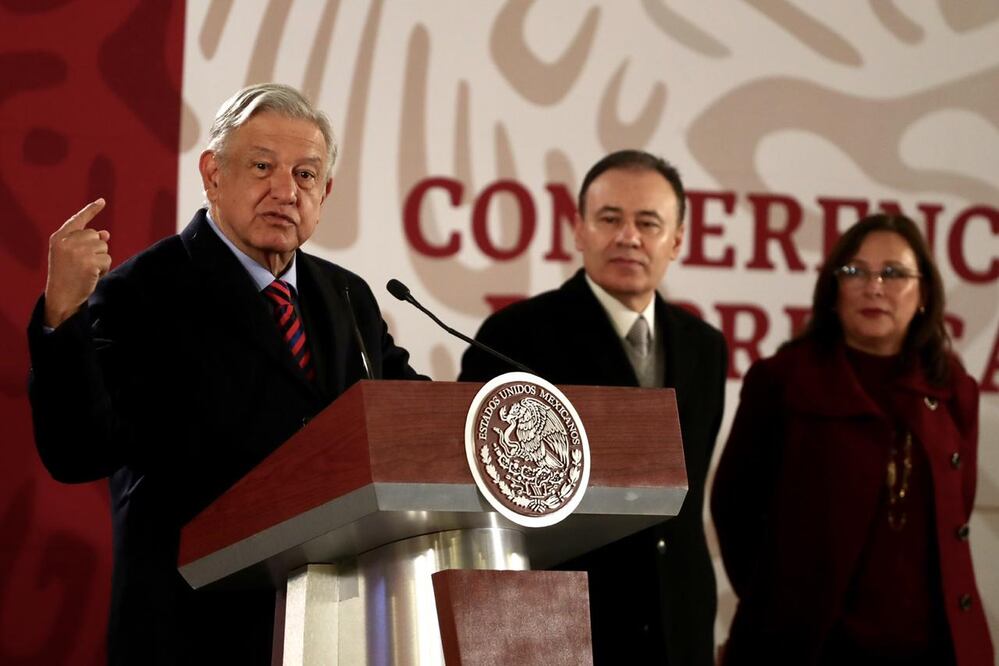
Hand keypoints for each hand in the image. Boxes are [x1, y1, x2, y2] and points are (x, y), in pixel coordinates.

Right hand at [44, 198, 111, 327]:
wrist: (61, 297)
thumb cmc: (66, 276)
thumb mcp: (71, 256)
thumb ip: (85, 242)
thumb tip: (106, 234)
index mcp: (58, 237)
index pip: (77, 220)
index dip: (91, 210)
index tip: (102, 201)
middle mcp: (67, 241)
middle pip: (95, 235)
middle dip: (96, 249)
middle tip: (83, 264)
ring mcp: (78, 250)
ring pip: (104, 247)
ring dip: (101, 260)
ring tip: (87, 270)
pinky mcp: (89, 261)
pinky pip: (107, 259)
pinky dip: (104, 269)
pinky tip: (92, 276)